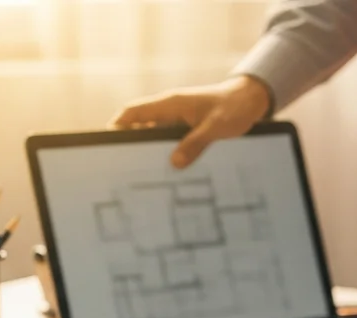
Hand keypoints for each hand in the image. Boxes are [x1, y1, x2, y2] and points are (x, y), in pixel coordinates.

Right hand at [109, 75, 272, 168]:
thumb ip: (196, 144)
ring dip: (148, 153)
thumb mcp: (217, 127)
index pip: (133, 112)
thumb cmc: (234, 107)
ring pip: (152, 138)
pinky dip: (164, 155)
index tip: (106, 145)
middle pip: (138, 128)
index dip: (116, 127)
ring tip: (142, 178)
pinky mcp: (185, 130)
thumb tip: (175, 163)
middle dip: (129, 146)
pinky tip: (166, 174)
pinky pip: (168, 143)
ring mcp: (176, 120)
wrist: (250, 101)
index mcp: (170, 104)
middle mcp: (169, 111)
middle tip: (123, 170)